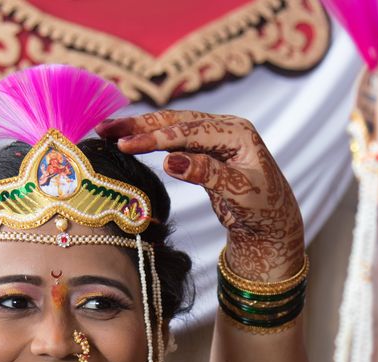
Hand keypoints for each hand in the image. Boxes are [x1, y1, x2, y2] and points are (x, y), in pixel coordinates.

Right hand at [96, 111, 304, 281]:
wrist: (273, 224)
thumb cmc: (263, 210)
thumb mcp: (238, 194)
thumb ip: (206, 175)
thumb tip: (169, 160)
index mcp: (237, 133)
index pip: (189, 132)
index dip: (155, 137)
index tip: (126, 144)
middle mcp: (224, 128)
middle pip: (175, 121)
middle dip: (139, 125)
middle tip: (105, 128)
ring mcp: (213, 138)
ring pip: (171, 128)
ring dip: (140, 129)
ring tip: (107, 130)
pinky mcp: (204, 151)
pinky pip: (173, 142)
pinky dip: (150, 140)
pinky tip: (128, 140)